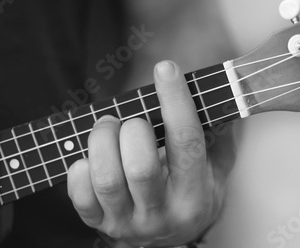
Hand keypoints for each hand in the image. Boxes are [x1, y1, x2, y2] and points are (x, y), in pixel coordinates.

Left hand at [67, 61, 235, 246]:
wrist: (169, 239)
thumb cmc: (192, 195)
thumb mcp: (217, 168)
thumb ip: (219, 135)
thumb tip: (220, 96)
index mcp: (196, 195)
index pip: (186, 143)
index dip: (176, 102)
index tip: (166, 69)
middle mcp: (162, 213)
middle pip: (140, 166)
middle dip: (132, 129)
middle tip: (130, 118)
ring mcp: (128, 222)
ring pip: (107, 179)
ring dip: (102, 141)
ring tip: (107, 128)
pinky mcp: (100, 224)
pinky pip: (79, 196)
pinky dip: (80, 167)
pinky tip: (93, 158)